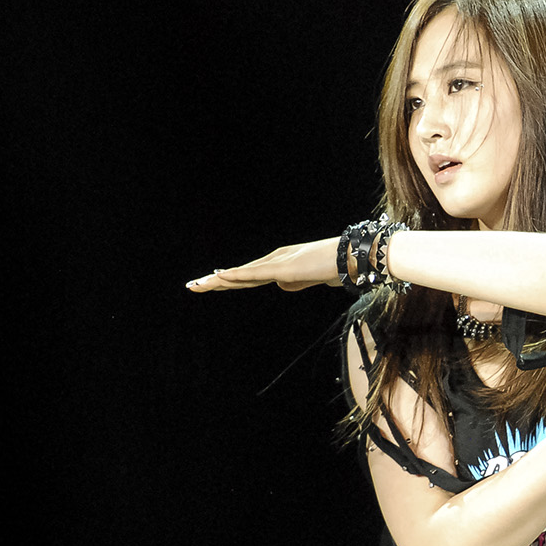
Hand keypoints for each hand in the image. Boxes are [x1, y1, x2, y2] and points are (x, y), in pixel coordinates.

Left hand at [185, 237, 338, 292]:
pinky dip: (235, 276)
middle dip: (215, 281)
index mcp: (281, 264)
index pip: (249, 275)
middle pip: (239, 274)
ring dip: (217, 280)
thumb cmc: (337, 267)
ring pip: (240, 274)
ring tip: (197, 284)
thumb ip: (297, 282)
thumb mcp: (313, 279)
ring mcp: (277, 264)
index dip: (229, 280)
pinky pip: (253, 274)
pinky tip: (218, 277)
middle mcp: (274, 260)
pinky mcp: (281, 269)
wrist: (352, 258)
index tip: (211, 283)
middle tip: (193, 285)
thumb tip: (282, 286)